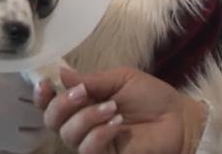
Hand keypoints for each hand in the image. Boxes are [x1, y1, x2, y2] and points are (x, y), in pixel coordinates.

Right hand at [0, 45, 46, 153]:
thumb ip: (8, 64)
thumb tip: (37, 68)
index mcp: (2, 81)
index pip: (42, 90)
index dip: (43, 90)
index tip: (39, 89)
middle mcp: (0, 110)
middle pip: (41, 117)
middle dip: (40, 112)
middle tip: (34, 108)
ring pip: (30, 141)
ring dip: (30, 133)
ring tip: (22, 124)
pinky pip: (7, 152)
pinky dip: (10, 145)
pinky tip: (3, 134)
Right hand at [35, 67, 207, 153]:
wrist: (178, 118)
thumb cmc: (152, 97)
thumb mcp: (121, 79)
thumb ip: (91, 80)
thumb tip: (61, 74)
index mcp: (84, 102)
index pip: (52, 103)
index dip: (43, 95)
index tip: (46, 84)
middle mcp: (83, 123)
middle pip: (52, 120)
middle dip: (62, 104)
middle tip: (84, 94)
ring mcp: (93, 142)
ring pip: (68, 134)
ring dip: (88, 117)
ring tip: (113, 108)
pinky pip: (88, 148)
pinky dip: (100, 133)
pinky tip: (117, 124)